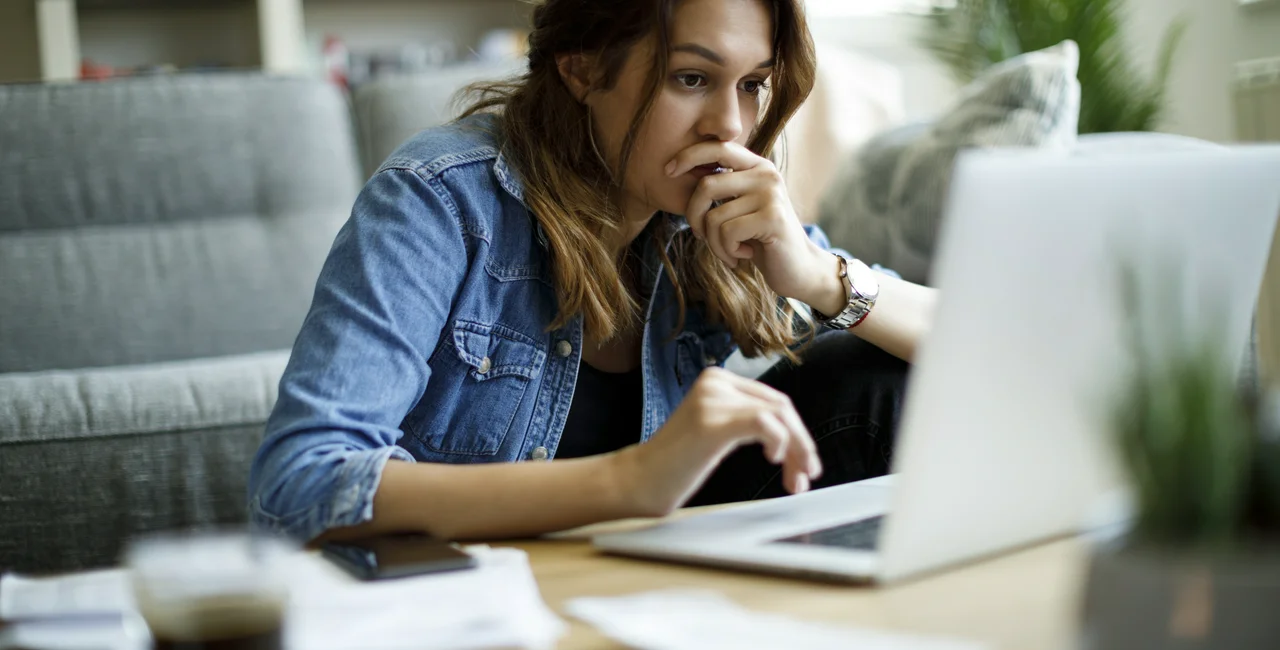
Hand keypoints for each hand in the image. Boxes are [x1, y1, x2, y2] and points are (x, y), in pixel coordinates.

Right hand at [613, 367, 822, 516]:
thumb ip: (747, 420)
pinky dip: (780, 443)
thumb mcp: (717, 430)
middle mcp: (716, 381)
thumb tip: (796, 436)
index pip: (773, 399)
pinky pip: (764, 424)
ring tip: (795, 480)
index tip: (804, 464)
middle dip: (802, 444)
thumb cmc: (678, 464)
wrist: (640, 481)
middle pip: (781, 406)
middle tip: (807, 476)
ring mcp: (713, 399)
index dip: (797, 433)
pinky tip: (774, 460)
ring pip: (778, 415)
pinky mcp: (713, 421)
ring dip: (796, 450)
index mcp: (718, 379)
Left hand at [666, 141, 833, 303]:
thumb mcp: (740, 208)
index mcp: (756, 166)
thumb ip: (721, 189)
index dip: (689, 156)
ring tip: (730, 252)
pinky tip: (743, 255)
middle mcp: (765, 174)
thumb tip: (677, 172)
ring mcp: (771, 194)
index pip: (718, 147)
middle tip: (702, 236)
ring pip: (714, 217)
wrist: (798, 269)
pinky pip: (727, 233)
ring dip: (714, 243)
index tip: (668, 171)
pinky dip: (727, 252)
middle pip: (706, 186)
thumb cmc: (760, 240)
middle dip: (694, 217)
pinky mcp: (772, 218)